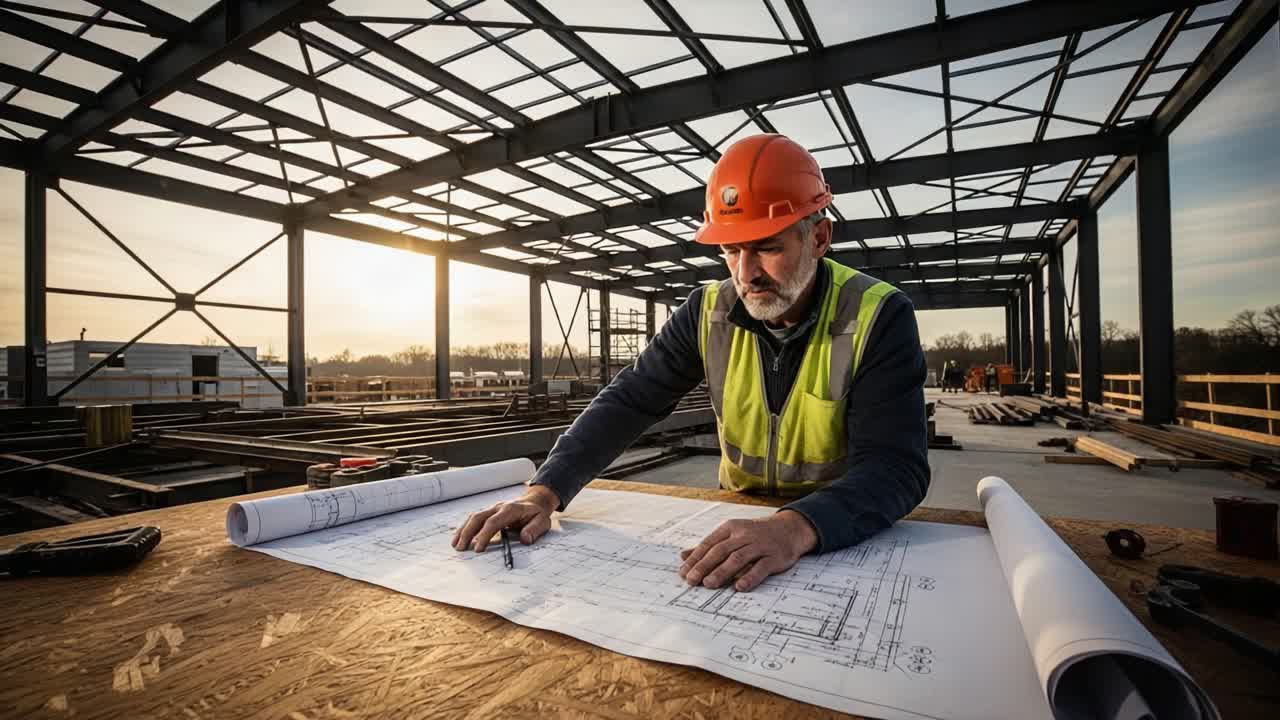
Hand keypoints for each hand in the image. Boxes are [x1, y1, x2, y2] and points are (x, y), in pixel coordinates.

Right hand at [452, 485, 559, 551]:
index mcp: (511, 509)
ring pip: (473, 517)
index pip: (493, 522)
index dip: (484, 535)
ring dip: (463, 530)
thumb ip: (534, 530)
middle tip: (461, 548)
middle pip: (478, 518)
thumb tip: (525, 539)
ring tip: (455, 545)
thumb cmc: (537, 514)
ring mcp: (492, 509)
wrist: (534, 502)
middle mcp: (498, 507)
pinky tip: (459, 537)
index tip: (478, 549)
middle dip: (468, 533)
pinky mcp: (488, 512)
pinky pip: (474, 518)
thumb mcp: (542, 522)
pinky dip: (465, 527)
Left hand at [678, 511, 817, 591]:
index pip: (709, 544)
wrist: (790, 529)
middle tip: (692, 580)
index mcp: (731, 528)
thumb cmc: (756, 534)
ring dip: (722, 572)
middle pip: (720, 551)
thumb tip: (683, 556)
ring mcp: (760, 545)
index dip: (695, 558)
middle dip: (704, 566)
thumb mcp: (732, 534)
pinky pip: (761, 568)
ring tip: (709, 584)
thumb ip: (709, 546)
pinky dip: (750, 577)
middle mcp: (744, 535)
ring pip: (738, 559)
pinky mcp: (775, 557)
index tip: (683, 572)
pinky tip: (739, 587)